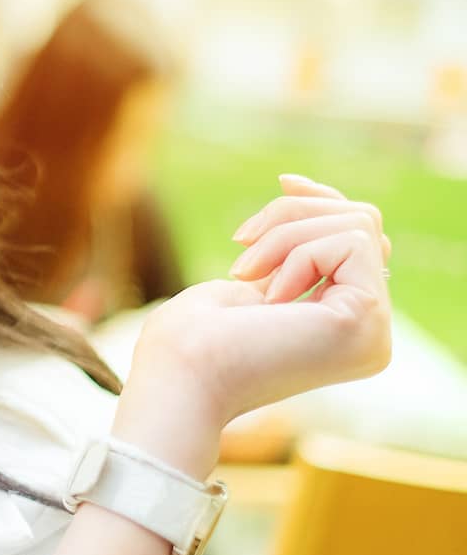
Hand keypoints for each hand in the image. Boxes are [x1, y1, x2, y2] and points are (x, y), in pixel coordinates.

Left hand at [124, 173, 393, 441]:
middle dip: (293, 214)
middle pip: (361, 221)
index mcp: (344, 325)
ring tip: (246, 273)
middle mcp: (370, 333)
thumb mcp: (255, 278)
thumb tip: (341, 211)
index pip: (359, 238)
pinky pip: (349, 241)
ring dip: (285, 232)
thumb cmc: (194, 335)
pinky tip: (269, 297)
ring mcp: (374, 331)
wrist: (179, 373)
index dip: (323, 201)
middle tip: (241, 246)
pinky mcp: (367, 321)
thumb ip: (302, 255)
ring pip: (357, 224)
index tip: (283, 181)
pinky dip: (297, 251)